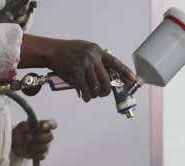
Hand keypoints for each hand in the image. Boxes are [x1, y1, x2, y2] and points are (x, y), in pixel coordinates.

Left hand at [12, 120, 56, 159]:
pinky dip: (33, 154)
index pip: (53, 124)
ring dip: (33, 146)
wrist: (16, 144)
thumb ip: (26, 125)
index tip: (42, 126)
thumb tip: (30, 123)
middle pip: (50, 137)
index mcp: (44, 126)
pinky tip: (28, 151)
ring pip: (45, 147)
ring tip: (26, 145)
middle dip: (38, 138)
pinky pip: (41, 156)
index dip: (50, 125)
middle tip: (27, 137)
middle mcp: (47, 135)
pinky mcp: (42, 154)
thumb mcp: (21, 126)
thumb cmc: (21, 132)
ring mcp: (46, 145)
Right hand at [20, 35, 136, 101]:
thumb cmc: (66, 51)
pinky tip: (86, 97)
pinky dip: (87, 95)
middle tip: (104, 93)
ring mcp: (85, 65)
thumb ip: (94, 59)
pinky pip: (85, 88)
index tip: (133, 79)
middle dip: (106, 89)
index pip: (114, 62)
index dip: (125, 72)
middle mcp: (93, 57)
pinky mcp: (76, 73)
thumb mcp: (84, 49)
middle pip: (106, 78)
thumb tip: (101, 75)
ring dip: (95, 94)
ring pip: (96, 85)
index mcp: (97, 51)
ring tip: (92, 96)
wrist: (52, 51)